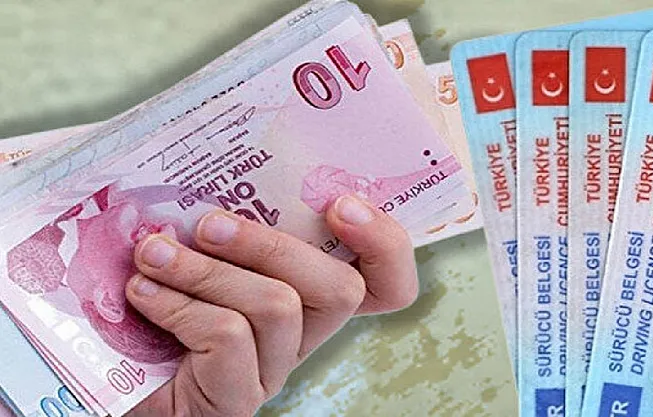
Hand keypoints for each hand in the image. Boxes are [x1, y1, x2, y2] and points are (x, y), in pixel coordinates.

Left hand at [124, 195, 417, 416]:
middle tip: (210, 222)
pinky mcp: (235, 396)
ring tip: (153, 253)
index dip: (384, 243)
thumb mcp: (174, 233)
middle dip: (272, 243)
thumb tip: (180, 127)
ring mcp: (270, 368)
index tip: (340, 202)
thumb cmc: (140, 293)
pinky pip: (231, 337)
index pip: (383, 280)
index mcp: (302, 290)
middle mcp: (301, 332)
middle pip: (343, 288)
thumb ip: (190, 192)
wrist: (99, 369)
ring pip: (280, 305)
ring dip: (210, 270)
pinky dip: (181, 304)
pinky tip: (142, 294)